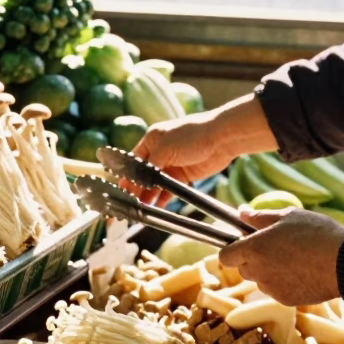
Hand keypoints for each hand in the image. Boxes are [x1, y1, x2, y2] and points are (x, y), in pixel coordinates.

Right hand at [132, 93, 276, 203]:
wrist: (222, 139)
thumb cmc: (192, 135)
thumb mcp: (165, 148)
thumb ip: (150, 165)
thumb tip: (137, 180)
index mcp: (152, 139)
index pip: (134, 160)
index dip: (128, 175)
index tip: (121, 189)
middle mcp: (160, 151)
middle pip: (144, 173)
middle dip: (137, 188)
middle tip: (130, 203)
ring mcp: (172, 163)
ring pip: (156, 183)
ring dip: (149, 195)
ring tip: (141, 208)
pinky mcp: (184, 174)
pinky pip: (170, 188)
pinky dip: (163, 197)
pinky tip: (158, 206)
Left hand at [219, 208, 343, 306]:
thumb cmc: (316, 233)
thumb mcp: (288, 216)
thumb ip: (260, 217)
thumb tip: (241, 213)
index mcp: (254, 248)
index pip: (225, 255)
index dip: (232, 249)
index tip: (245, 242)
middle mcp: (258, 271)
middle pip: (243, 269)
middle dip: (254, 260)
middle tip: (275, 247)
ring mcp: (271, 288)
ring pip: (261, 280)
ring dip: (270, 272)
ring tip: (294, 259)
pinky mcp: (285, 300)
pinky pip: (278, 290)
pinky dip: (285, 283)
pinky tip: (303, 271)